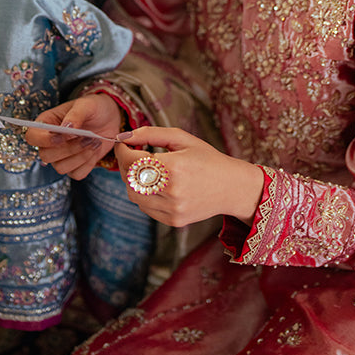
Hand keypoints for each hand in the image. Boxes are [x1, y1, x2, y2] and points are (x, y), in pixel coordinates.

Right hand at [25, 94, 122, 179]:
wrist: (110, 118)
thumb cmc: (94, 108)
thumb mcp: (86, 104)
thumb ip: (75, 115)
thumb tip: (66, 128)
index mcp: (47, 123)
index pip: (32, 137)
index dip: (44, 140)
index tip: (63, 136)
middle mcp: (50, 143)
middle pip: (45, 156)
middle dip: (69, 149)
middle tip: (88, 137)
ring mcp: (61, 157)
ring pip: (61, 168)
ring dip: (80, 156)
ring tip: (94, 141)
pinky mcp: (75, 166)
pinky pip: (76, 174)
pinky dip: (88, 164)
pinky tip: (94, 150)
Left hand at [116, 128, 264, 226]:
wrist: (232, 187)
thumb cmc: (207, 158)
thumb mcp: (182, 139)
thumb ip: (151, 134)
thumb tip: (124, 136)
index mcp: (174, 167)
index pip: (131, 160)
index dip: (122, 150)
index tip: (124, 143)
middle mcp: (172, 191)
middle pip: (128, 179)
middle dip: (125, 164)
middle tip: (134, 153)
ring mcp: (172, 209)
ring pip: (133, 195)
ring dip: (132, 180)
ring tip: (147, 169)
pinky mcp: (173, 220)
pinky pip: (145, 208)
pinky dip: (144, 195)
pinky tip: (157, 184)